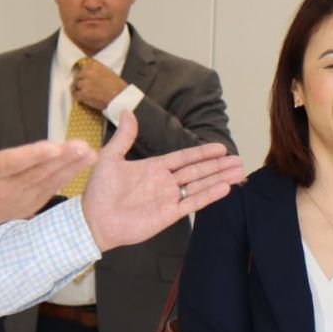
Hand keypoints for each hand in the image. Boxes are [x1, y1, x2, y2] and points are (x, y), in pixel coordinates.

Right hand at [0, 88, 92, 231]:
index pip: (10, 163)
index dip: (32, 155)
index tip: (52, 146)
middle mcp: (3, 189)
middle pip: (35, 172)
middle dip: (61, 159)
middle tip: (82, 145)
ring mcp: (19, 200)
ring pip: (48, 181)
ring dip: (71, 167)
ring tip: (89, 151)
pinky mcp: (31, 205)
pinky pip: (52, 189)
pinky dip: (70, 175)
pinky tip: (86, 162)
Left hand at [69, 57, 128, 110]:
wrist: (120, 97)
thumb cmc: (117, 86)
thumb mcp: (107, 71)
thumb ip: (96, 70)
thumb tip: (87, 71)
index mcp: (94, 66)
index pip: (82, 69)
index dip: (83, 75)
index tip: (85, 80)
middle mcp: (88, 73)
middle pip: (77, 77)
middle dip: (80, 82)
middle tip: (84, 88)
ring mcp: (85, 83)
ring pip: (75, 86)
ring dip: (78, 90)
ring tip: (84, 94)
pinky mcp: (83, 94)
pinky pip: (76, 95)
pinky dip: (79, 98)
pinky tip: (84, 100)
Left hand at [80, 110, 243, 251]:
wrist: (93, 220)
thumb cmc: (99, 191)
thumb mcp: (110, 158)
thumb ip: (124, 137)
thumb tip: (128, 111)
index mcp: (154, 168)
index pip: (184, 158)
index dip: (203, 153)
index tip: (221, 148)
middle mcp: (165, 182)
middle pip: (198, 171)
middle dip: (218, 166)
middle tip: (238, 160)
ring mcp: (168, 199)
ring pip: (200, 186)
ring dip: (219, 178)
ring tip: (238, 172)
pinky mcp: (169, 215)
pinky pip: (192, 203)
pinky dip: (209, 196)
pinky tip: (224, 188)